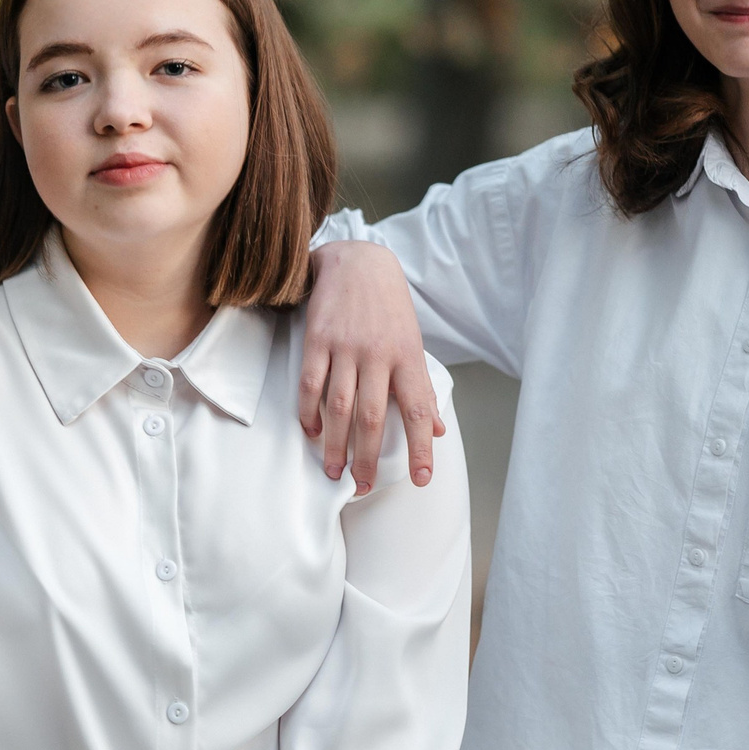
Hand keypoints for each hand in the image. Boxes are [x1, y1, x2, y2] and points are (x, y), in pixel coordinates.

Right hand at [298, 241, 444, 495]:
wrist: (358, 261)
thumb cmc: (389, 308)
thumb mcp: (413, 343)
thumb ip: (422, 388)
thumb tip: (439, 429)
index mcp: (407, 357)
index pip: (418, 409)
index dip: (421, 447)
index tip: (422, 478)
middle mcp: (378, 354)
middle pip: (372, 417)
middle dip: (367, 458)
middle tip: (362, 487)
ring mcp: (346, 347)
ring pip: (339, 406)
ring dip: (336, 444)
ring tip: (334, 472)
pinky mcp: (318, 339)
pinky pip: (310, 383)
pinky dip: (309, 412)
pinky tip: (312, 432)